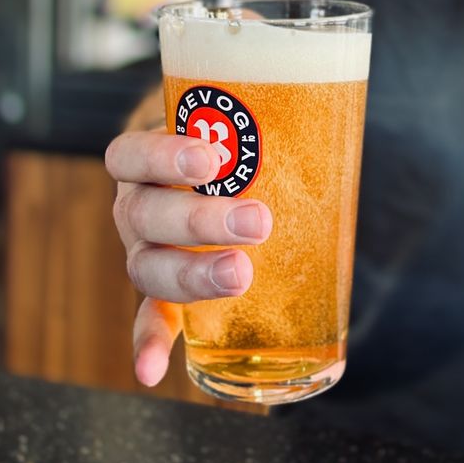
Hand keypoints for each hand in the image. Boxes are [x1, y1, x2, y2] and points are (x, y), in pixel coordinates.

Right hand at [105, 130, 272, 387]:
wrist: (214, 163)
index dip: (162, 156)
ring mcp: (146, 252)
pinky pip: (150, 317)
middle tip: (257, 220)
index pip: (130, 155)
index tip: (210, 159)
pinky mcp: (162, 291)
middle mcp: (137, 207)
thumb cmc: (231, 141)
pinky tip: (151, 372)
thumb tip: (332, 90)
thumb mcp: (232, 117)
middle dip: (199, 221)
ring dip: (192, 275)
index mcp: (144, 161)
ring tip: (240, 274)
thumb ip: (261, 112)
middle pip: (145, 216)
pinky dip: (150, 343)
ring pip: (147, 268)